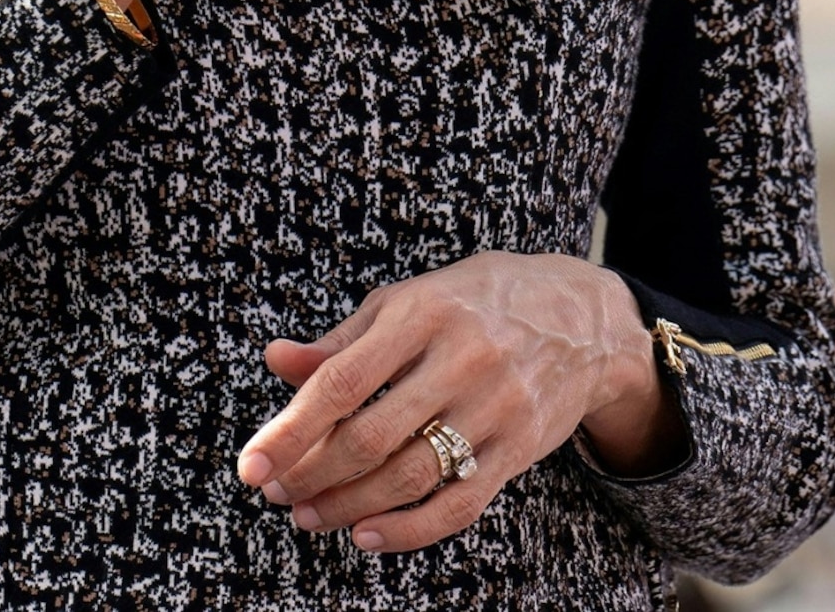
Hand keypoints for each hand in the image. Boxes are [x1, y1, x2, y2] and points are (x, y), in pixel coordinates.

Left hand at [236, 253, 673, 553]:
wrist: (582, 317)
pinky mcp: (521, 446)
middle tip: (277, 494)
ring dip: (349, 506)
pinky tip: (367, 534)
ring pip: (410, 476)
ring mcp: (496, 405)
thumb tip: (276, 361)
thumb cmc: (475, 304)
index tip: (252, 464)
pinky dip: (408, 529)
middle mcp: (460, 358)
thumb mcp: (407, 301)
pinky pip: (460, 503)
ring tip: (310, 516)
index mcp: (421, 313)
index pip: (342, 381)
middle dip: (313, 475)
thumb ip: (343, 340)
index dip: (291, 429)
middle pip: (371, 437)